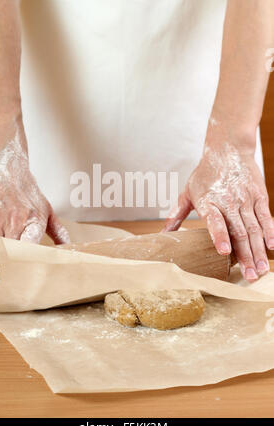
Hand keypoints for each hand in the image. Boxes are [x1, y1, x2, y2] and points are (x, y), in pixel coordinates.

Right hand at [0, 136, 69, 293]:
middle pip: (11, 253)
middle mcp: (14, 221)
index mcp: (33, 220)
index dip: (31, 265)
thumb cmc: (27, 190)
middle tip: (6, 296)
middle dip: (8, 276)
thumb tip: (70, 250)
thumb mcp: (47, 209)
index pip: (33, 246)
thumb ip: (58, 231)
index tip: (31, 283)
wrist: (6, 165)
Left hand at [163, 143, 273, 281]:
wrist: (228, 148)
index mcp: (208, 202)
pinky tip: (272, 247)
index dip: (220, 236)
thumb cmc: (205, 173)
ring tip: (261, 270)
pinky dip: (270, 232)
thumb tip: (163, 234)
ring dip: (258, 251)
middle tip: (249, 276)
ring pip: (254, 228)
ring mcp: (245, 199)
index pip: (215, 221)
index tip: (224, 252)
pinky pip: (266, 216)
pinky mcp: (259, 195)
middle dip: (245, 256)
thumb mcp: (188, 192)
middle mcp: (228, 202)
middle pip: (239, 232)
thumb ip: (177, 214)